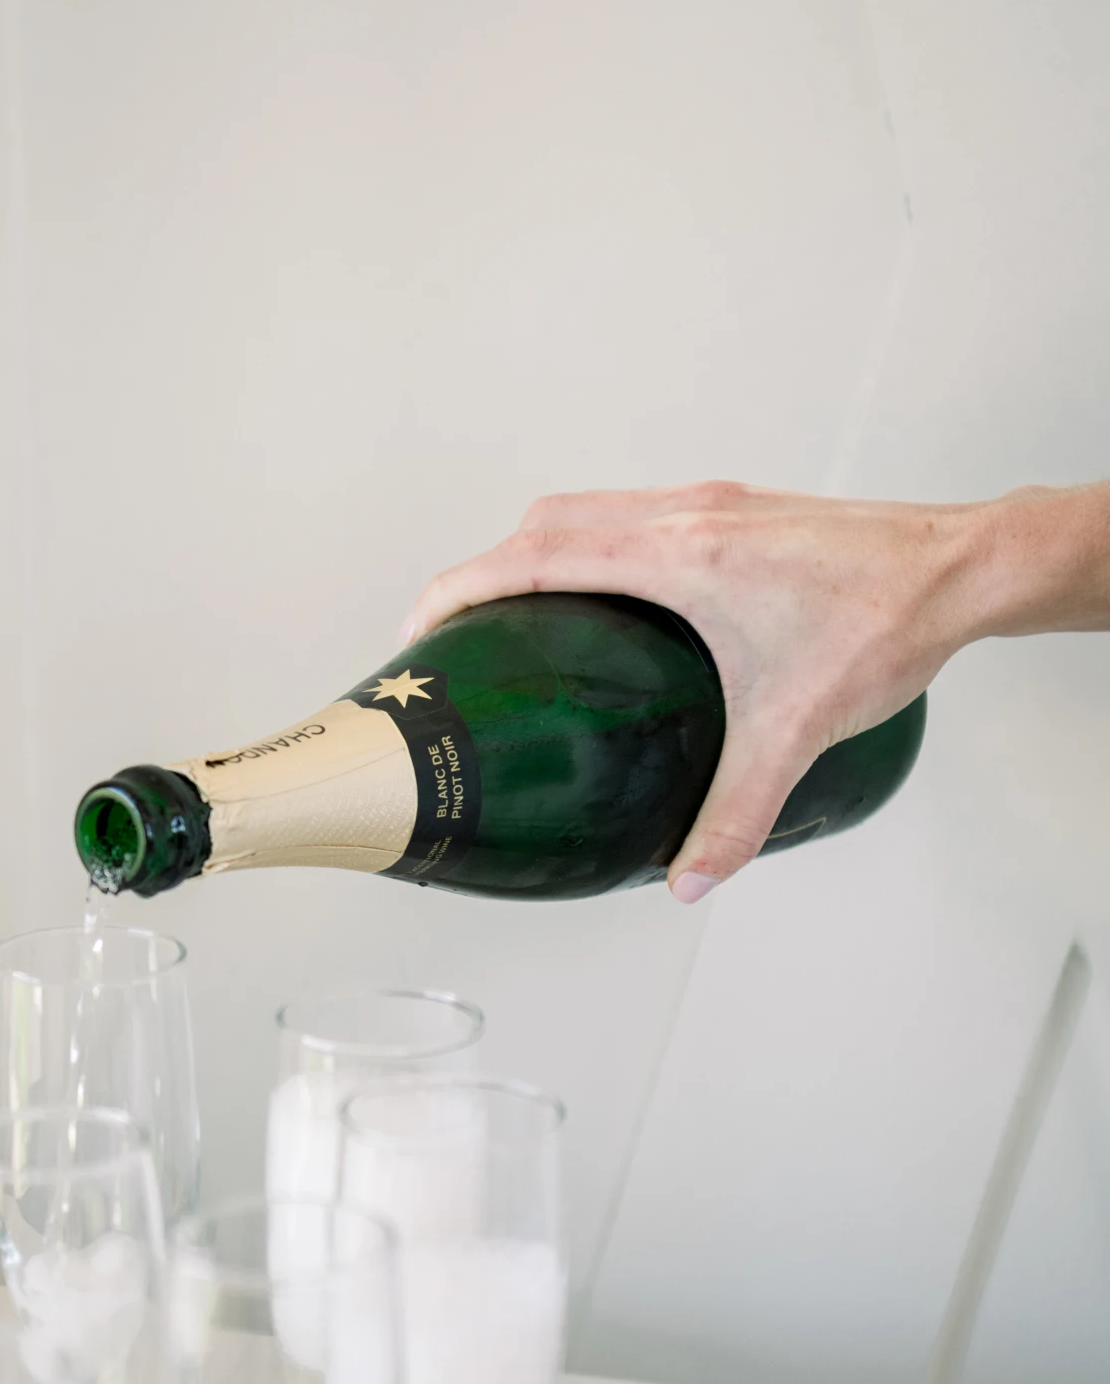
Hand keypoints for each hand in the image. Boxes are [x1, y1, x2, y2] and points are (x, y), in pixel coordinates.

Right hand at [401, 479, 1109, 901]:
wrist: (963, 568)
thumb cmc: (884, 626)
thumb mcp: (798, 730)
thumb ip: (735, 810)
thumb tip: (687, 880)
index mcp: (678, 553)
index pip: (535, 555)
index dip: (463, 586)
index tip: (418, 626)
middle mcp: (684, 513)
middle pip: (546, 521)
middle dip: (485, 568)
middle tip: (454, 630)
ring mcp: (711, 503)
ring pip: (590, 509)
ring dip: (540, 551)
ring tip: (517, 616)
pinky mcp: (738, 509)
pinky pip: (633, 514)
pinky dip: (593, 546)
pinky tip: (610, 605)